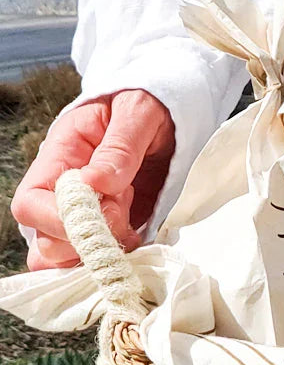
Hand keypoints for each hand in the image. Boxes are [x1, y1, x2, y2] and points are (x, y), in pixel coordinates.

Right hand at [11, 90, 174, 270]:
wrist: (172, 112)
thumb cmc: (149, 104)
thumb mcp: (138, 112)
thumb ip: (119, 147)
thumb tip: (95, 182)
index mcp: (61, 155)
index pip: (30, 203)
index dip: (58, 220)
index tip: (101, 214)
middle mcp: (64, 190)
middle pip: (45, 240)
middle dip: (86, 240)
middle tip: (125, 217)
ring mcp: (86, 214)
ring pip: (67, 257)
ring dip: (101, 253)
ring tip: (132, 225)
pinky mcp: (112, 228)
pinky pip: (100, 259)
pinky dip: (119, 260)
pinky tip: (140, 239)